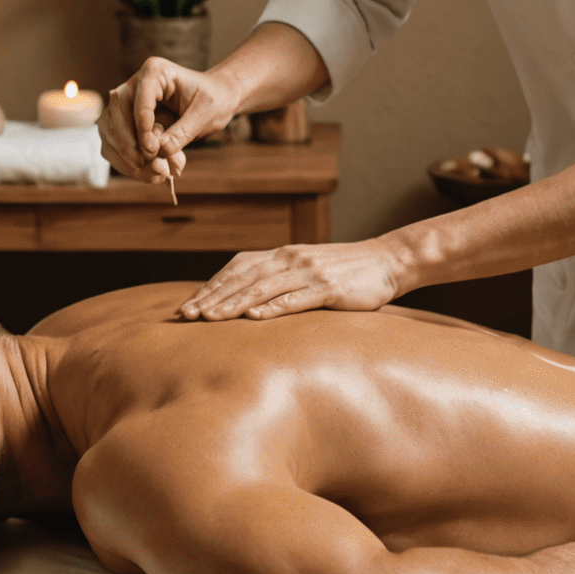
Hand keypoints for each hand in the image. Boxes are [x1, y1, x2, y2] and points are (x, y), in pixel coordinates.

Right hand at [98, 58, 240, 184]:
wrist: (216, 101)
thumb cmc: (212, 100)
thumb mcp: (205, 114)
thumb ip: (182, 132)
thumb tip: (160, 152)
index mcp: (154, 72)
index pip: (138, 100)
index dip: (141, 127)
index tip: (151, 150)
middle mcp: (134, 85)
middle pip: (115, 114)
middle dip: (128, 144)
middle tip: (149, 164)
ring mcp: (126, 104)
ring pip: (108, 131)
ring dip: (125, 157)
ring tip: (155, 174)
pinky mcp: (125, 123)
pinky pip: (114, 145)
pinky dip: (126, 163)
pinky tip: (149, 175)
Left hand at [180, 238, 409, 320]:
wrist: (387, 261)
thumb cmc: (345, 271)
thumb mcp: (306, 269)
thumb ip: (279, 278)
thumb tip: (246, 299)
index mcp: (282, 254)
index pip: (236, 269)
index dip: (210, 287)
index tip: (187, 307)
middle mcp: (290, 259)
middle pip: (243, 278)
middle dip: (212, 297)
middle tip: (187, 316)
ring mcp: (309, 272)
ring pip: (263, 287)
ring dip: (234, 303)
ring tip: (210, 319)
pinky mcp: (329, 287)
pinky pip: (296, 298)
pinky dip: (273, 307)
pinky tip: (254, 317)